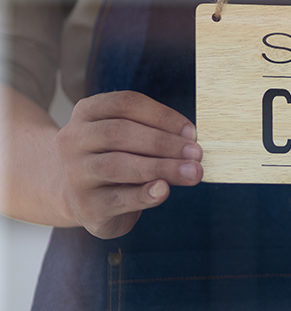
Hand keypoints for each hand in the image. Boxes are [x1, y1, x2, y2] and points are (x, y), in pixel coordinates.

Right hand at [55, 90, 201, 238]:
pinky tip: (163, 191)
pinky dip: (143, 195)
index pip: (125, 104)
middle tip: (196, 153)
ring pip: (116, 165)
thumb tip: (190, 141)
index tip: (192, 131)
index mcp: (87, 112)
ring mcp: (75, 174)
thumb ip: (153, 132)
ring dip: (161, 168)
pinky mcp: (85, 206)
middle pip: (119, 133)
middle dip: (164, 143)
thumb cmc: (116, 158)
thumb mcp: (128, 138)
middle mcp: (74, 140)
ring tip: (192, 173)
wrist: (82, 198)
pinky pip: (116, 199)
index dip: (162, 116)